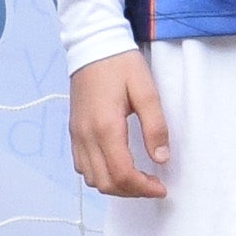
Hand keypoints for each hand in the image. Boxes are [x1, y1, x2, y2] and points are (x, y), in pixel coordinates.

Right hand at [71, 48, 172, 197]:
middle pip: (105, 183)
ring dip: (114, 185)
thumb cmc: (121, 64)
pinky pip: (82, 165)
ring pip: (91, 178)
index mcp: (106, 127)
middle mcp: (86, 136)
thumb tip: (161, 158)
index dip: (143, 187)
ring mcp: (77, 134)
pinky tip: (117, 165)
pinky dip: (100, 174)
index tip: (161, 188)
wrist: (92, 44)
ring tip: (137, 177)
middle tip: (152, 184)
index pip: (122, 174)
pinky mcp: (74, 130)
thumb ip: (155, 126)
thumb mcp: (146, 90)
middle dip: (131, 191)